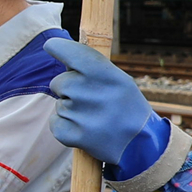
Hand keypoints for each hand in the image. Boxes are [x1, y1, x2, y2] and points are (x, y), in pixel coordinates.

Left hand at [48, 38, 172, 182]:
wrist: (140, 144)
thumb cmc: (125, 106)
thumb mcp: (118, 80)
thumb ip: (91, 67)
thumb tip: (61, 51)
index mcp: (104, 74)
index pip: (69, 52)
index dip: (56, 47)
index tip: (51, 46)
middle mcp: (89, 91)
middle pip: (58, 82)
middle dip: (68, 89)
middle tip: (91, 99)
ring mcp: (79, 115)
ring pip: (58, 104)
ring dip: (70, 109)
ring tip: (94, 116)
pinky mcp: (71, 135)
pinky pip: (55, 122)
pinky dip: (65, 126)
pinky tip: (85, 129)